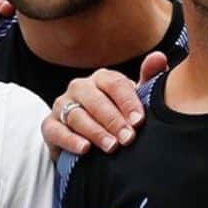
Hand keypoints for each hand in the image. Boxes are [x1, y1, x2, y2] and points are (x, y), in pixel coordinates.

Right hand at [42, 52, 167, 156]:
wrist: (91, 142)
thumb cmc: (117, 117)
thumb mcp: (134, 102)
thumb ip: (148, 81)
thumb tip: (159, 57)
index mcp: (102, 78)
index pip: (115, 84)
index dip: (128, 103)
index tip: (139, 121)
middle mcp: (79, 88)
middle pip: (95, 100)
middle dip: (113, 120)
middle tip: (128, 138)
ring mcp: (62, 106)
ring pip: (76, 116)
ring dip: (95, 132)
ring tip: (111, 147)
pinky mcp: (48, 125)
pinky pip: (56, 131)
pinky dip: (70, 140)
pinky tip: (85, 149)